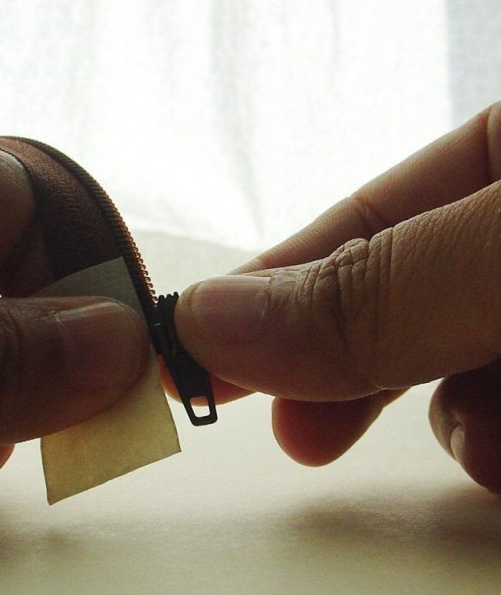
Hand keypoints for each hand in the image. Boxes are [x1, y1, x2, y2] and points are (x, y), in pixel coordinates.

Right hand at [176, 104, 500, 491]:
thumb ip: (378, 288)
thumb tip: (214, 317)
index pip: (365, 216)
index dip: (277, 283)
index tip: (202, 348)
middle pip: (402, 297)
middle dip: (345, 369)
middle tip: (288, 429)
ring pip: (458, 364)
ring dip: (448, 422)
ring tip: (479, 456)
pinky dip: (496, 444)